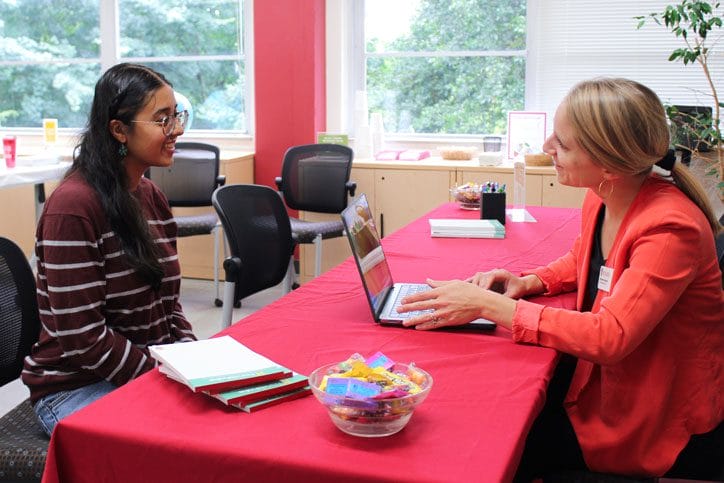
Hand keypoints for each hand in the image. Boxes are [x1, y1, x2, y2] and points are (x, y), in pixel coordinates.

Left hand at [397, 279, 514, 329]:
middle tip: (398, 310)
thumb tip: (428, 280)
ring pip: (425, 316)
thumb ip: (438, 283)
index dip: (411, 298)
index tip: (403, 300)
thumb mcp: (453, 283)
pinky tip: (418, 327)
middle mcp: (441, 302)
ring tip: (405, 322)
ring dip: (413, 319)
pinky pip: (435, 324)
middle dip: (408, 308)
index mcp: (441, 291)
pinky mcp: (449, 320)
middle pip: (420, 305)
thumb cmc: (469, 291)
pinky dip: (425, 326)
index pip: (422, 295)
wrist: (481, 302)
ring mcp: (445, 312)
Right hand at [466, 269, 541, 298]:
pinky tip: (464, 290)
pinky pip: (475, 280)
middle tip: (474, 297)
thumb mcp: (512, 295)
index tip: (482, 292)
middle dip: (477, 286)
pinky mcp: (485, 279)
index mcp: (502, 273)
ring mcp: (488, 274)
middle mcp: (494, 272)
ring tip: (469, 295)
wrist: (520, 285)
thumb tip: (494, 305)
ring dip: (472, 285)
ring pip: (477, 277)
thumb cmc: (517, 289)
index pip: (490, 276)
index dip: (485, 284)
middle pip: (481, 276)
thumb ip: (503, 298)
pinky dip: (470, 284)